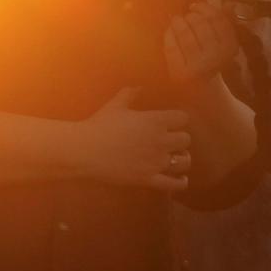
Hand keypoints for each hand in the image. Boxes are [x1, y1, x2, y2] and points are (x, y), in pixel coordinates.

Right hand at [76, 87, 190, 191]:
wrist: (84, 150)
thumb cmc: (99, 125)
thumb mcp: (116, 105)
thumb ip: (130, 94)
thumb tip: (140, 87)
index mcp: (156, 120)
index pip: (183, 118)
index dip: (178, 120)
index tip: (172, 122)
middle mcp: (161, 140)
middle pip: (186, 140)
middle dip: (179, 140)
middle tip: (171, 141)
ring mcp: (156, 161)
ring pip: (184, 161)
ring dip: (182, 159)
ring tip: (176, 159)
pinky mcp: (149, 179)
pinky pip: (173, 184)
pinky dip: (180, 182)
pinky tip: (181, 179)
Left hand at [165, 1, 238, 87]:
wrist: (207, 96)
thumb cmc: (214, 65)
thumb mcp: (224, 47)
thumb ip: (225, 25)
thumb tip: (228, 5)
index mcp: (229, 49)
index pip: (217, 20)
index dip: (205, 9)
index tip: (196, 6)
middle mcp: (215, 58)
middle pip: (201, 25)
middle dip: (191, 16)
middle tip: (186, 16)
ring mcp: (197, 67)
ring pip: (185, 35)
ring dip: (178, 22)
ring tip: (176, 20)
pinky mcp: (181, 73)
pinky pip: (172, 47)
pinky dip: (169, 35)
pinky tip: (170, 31)